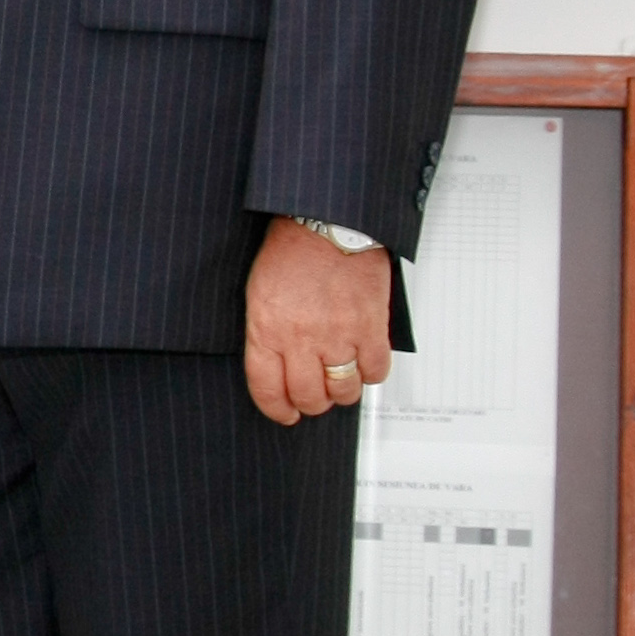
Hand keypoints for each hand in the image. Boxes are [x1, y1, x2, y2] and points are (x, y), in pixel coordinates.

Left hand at [244, 220, 391, 424]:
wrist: (327, 221)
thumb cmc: (292, 251)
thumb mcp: (259, 295)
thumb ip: (265, 335)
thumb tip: (275, 369)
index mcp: (267, 329)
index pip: (268, 389)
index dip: (277, 409)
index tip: (285, 414)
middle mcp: (301, 337)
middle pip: (309, 397)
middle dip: (311, 404)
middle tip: (314, 397)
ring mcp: (338, 334)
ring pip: (343, 391)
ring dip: (341, 393)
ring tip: (339, 381)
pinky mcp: (370, 326)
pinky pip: (375, 371)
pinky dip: (370, 373)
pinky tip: (363, 362)